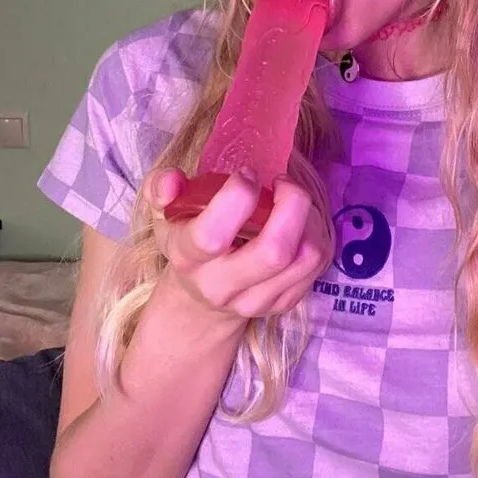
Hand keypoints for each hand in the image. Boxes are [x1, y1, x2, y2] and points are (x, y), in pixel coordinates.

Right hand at [144, 167, 330, 324]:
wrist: (202, 298)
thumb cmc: (186, 241)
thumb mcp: (165, 214)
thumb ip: (160, 189)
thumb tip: (172, 182)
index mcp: (189, 259)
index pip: (212, 236)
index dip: (237, 197)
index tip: (247, 174)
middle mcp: (222, 287)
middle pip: (274, 251)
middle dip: (291, 204)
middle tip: (283, 183)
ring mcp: (257, 300)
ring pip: (305, 257)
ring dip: (310, 218)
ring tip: (294, 200)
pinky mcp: (285, 304)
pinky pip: (317, 264)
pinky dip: (317, 234)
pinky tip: (301, 222)